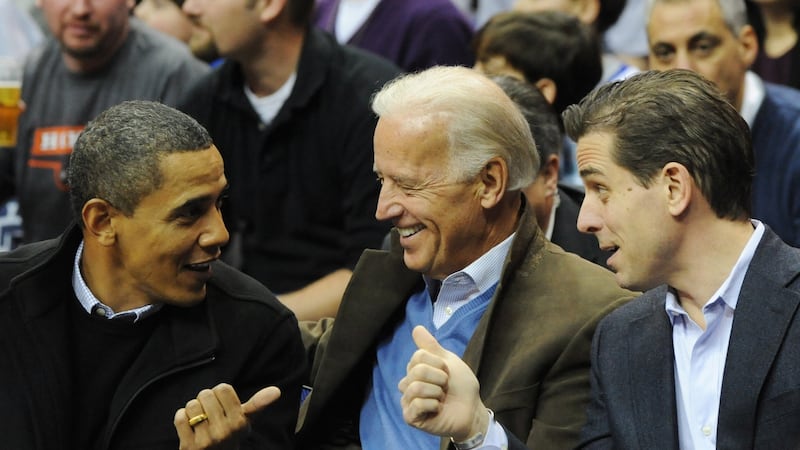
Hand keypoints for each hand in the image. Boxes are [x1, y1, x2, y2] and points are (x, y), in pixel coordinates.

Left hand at [174, 383, 280, 449]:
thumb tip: (277, 390)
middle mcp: (224, 431)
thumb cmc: (230, 435)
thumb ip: (259, 404)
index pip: (223, 388)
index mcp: (240, 422)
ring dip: (193, 410)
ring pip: (192, 405)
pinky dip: (182, 418)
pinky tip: (189, 427)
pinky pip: (180, 417)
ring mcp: (206, 440)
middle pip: (206, 394)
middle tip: (210, 414)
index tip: (222, 405)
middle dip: (206, 401)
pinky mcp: (188, 446)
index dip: (220, 394)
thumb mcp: (246, 421)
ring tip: (200, 420)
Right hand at [398, 326, 488, 441]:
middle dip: (440, 378)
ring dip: (437, 392)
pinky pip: (417, 404)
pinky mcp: (411, 418)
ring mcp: (408, 402)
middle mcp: (408, 384)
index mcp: (414, 370)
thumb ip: (430, 346)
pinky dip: (433, 405)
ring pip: (416, 387)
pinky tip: (438, 409)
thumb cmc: (460, 386)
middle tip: (446, 387)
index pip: (418, 356)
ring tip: (442, 398)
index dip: (439, 363)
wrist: (472, 409)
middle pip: (417, 371)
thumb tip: (417, 328)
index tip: (447, 372)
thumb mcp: (447, 361)